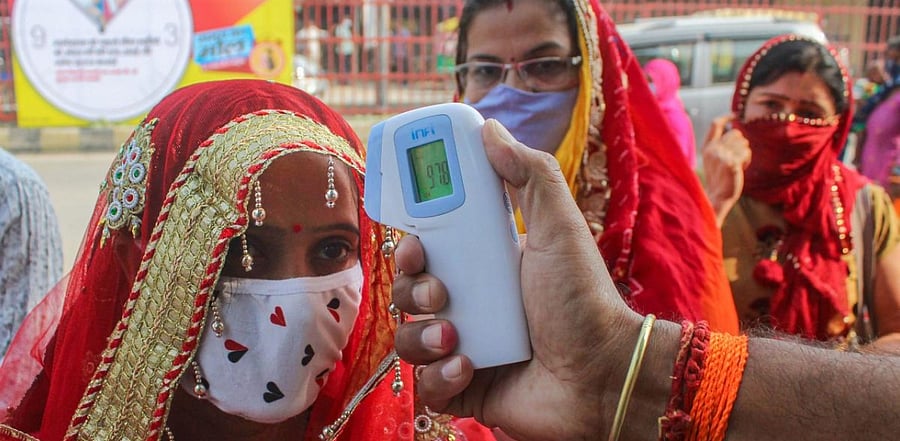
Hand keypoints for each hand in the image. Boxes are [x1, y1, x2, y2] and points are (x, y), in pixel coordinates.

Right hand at [391, 119, 642, 439]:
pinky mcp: (463, 389)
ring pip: (408, 338)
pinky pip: (425, 384)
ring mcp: (462, 347)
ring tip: (455, 338)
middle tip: (440, 293)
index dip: (409, 244)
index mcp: (481, 265)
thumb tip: (491, 129)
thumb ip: (529, 175)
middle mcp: (467, 304)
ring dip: (421, 336)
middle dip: (411, 289)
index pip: (426, 248)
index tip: (413, 241)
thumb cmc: (584, 301)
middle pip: (407, 291)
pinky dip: (439, 377)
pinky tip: (469, 368)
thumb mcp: (559, 228)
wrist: (604, 375)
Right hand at [701, 115, 751, 226]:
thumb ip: (721, 145)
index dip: (726, 117)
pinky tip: (741, 168)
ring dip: (745, 152)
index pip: (715, 125)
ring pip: (744, 142)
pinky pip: (746, 152)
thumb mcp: (715, 159)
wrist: (718, 197)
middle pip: (735, 133)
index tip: (735, 115)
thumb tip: (735, 130)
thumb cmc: (720, 179)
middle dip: (741, 143)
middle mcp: (713, 149)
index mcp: (707, 148)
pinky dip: (747, 160)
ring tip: (737, 165)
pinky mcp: (731, 163)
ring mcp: (721, 155)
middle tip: (736, 158)